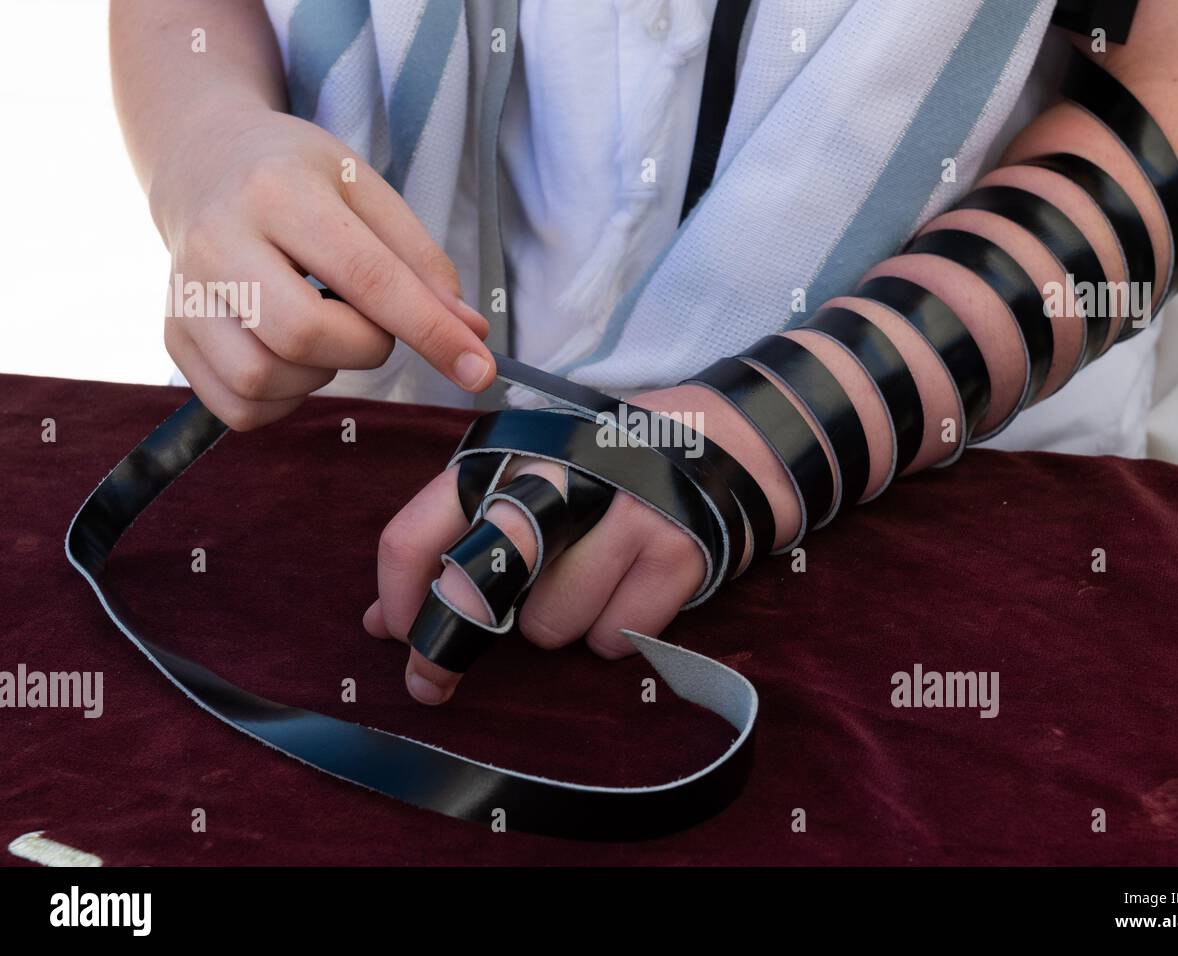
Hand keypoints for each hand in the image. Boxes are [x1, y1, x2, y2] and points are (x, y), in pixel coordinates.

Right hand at [151, 105, 494, 430]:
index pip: (366, 276)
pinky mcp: (171, 337)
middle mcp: (217, 242)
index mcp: (277, 191)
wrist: (200, 162)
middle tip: (372, 322)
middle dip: (365, 347)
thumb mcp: (367, 191)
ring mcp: (184, 294)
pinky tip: (291, 356)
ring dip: (321, 374)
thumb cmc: (297, 179)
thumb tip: (471, 337)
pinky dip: (284, 400)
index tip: (480, 370)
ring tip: (323, 327)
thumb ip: (423, 264)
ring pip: (264, 380)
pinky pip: (238, 409)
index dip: (430, 331)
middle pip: (305, 336)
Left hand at [363, 384, 803, 704]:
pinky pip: (612, 638)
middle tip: (435, 682)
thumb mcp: (537, 479)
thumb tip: (383, 622)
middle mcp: (562, 478)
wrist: (736, 436)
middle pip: (484, 583)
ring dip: (561, 625)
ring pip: (550, 625)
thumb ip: (464, 541)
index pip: (422, 526)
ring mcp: (624, 514)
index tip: (395, 636)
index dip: (398, 596)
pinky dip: (615, 632)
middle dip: (449, 646)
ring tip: (593, 585)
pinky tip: (634, 591)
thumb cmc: (616, 464)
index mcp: (514, 453)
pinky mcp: (676, 552)